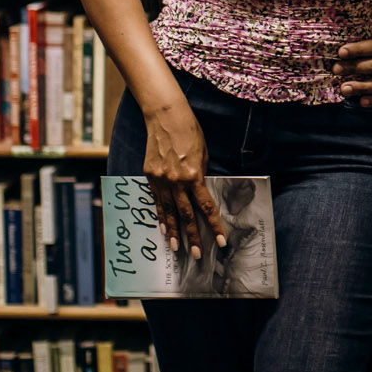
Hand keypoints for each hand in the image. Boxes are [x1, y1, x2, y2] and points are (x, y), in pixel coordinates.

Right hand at [141, 101, 228, 258]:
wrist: (165, 116)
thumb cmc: (190, 132)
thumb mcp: (203, 154)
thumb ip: (201, 175)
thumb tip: (201, 192)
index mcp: (194, 175)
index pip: (206, 207)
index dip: (214, 226)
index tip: (221, 241)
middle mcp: (176, 181)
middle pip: (186, 215)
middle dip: (193, 236)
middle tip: (197, 255)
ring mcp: (161, 179)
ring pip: (168, 212)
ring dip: (174, 232)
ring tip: (178, 249)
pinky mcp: (150, 175)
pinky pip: (157, 200)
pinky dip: (161, 216)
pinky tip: (164, 229)